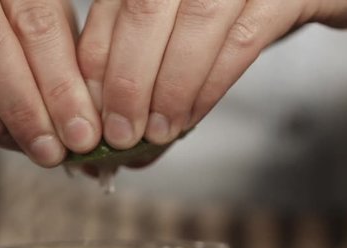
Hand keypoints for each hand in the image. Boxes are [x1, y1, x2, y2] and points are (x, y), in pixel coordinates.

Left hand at [76, 0, 346, 150]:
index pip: (113, 4)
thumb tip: (117, 118)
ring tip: (157, 134)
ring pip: (193, 26)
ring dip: (170, 89)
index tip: (90, 112)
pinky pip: (242, 41)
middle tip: (120, 135)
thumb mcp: (196, 18)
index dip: (97, 63)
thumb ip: (156, 55)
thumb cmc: (255, 3)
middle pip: (142, 11)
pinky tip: (194, 116)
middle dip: (126, 81)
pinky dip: (212, 84)